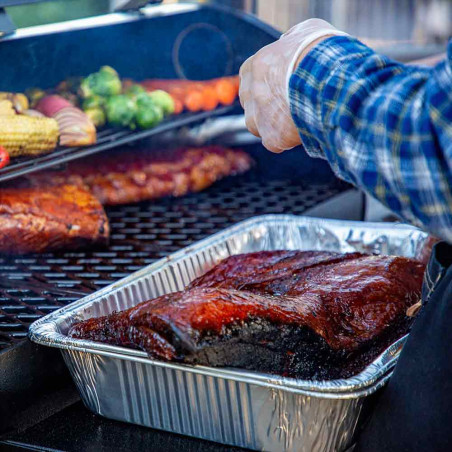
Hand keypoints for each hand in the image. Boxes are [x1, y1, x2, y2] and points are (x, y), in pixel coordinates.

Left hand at [239, 19, 346, 152]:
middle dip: (268, 107)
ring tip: (297, 120)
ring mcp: (259, 117)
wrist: (329, 78)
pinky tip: (304, 131)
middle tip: (291, 106)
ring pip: (258, 126)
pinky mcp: (272, 137)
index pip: (252, 78)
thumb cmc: (322, 52)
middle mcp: (251, 92)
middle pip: (253, 104)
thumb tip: (290, 43)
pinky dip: (287, 140)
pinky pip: (275, 142)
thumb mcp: (307, 32)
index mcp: (256, 65)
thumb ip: (292, 41)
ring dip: (273, 125)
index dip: (268, 84)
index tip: (282, 87)